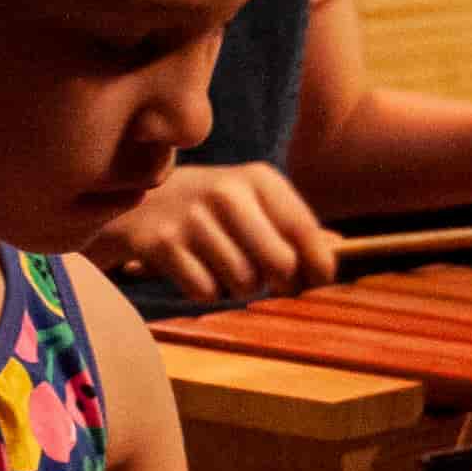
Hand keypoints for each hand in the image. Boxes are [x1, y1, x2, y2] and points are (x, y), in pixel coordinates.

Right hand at [82, 164, 337, 301]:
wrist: (130, 202)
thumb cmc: (205, 209)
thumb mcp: (249, 202)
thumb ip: (293, 225)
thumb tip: (341, 247)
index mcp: (258, 178)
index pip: (304, 230)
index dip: (319, 265)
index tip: (317, 280)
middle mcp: (228, 191)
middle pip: (280, 264)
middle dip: (278, 283)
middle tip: (266, 280)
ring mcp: (192, 216)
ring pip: (243, 282)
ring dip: (237, 288)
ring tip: (221, 268)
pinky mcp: (162, 242)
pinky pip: (206, 291)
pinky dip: (203, 290)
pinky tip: (191, 269)